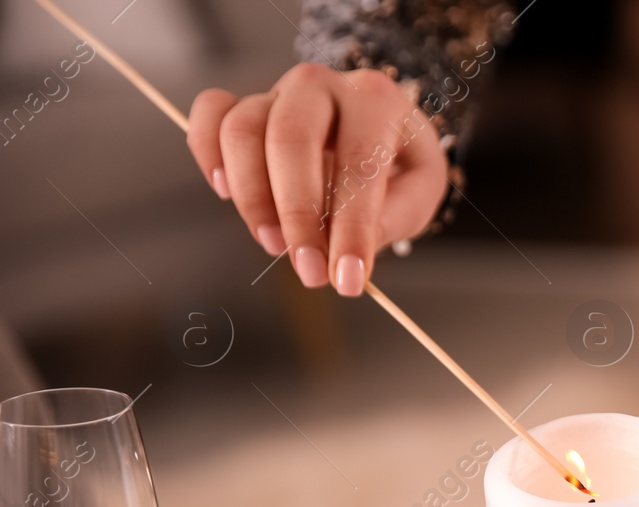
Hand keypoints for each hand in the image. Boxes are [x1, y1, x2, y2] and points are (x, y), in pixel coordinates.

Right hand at [186, 64, 447, 295]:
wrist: (380, 130)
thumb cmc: (399, 162)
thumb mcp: (420, 190)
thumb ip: (392, 216)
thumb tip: (346, 253)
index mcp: (376, 101)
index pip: (359, 162)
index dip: (352, 228)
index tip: (347, 280)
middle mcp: (322, 85)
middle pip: (290, 138)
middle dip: (297, 215)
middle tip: (309, 271)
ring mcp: (277, 91)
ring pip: (242, 130)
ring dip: (252, 197)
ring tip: (274, 244)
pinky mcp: (244, 104)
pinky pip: (210, 113)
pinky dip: (208, 154)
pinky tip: (226, 194)